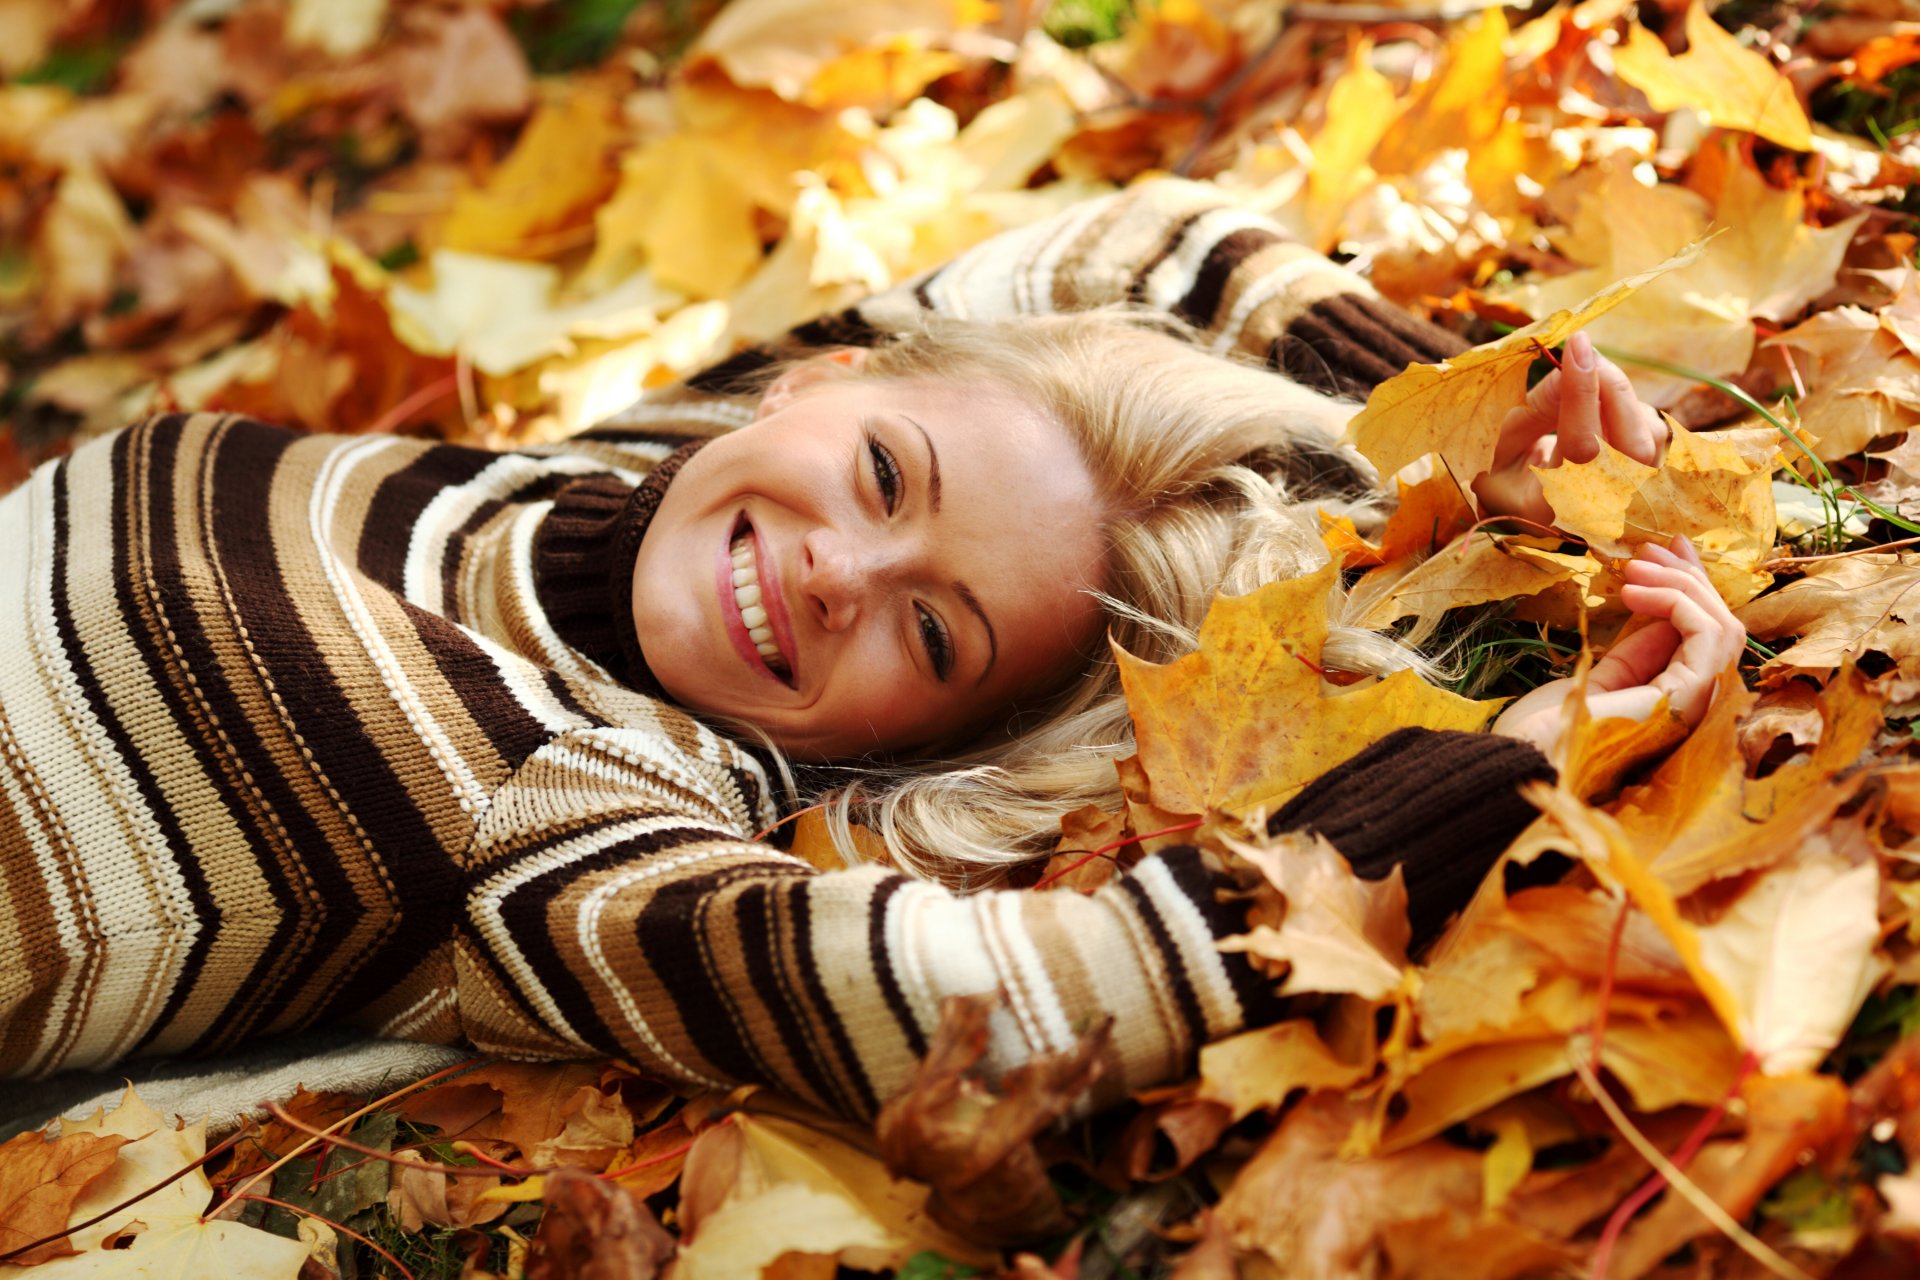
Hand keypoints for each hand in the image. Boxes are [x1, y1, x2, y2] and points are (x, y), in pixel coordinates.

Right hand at [1471, 332, 1668, 527]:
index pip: (1582, 447)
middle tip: (1584, 353)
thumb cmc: (1509, 479)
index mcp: (1554, 508)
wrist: (1531, 514)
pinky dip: (1627, 407)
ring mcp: (1632, 498)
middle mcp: (1602, 511)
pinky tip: (1599, 402)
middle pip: (1630, 443)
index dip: (1581, 392)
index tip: (1576, 344)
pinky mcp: (1650, 477)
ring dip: (1618, 395)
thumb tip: (1571, 368)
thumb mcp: (1503, 446)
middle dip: (1610, 387)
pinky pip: (1652, 432)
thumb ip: (1534, 410)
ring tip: (1584, 378)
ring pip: (1647, 434)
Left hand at [1492, 536, 1743, 754]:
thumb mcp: (1596, 678)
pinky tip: (1634, 590)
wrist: (1522, 757)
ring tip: (1635, 565)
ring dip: (1682, 583)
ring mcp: (1696, 704)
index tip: (1656, 556)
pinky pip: (1707, 633)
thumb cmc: (1546, 728)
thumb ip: (1635, 650)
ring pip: (1722, 625)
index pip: (1700, 639)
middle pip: (1720, 628)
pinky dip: (1676, 600)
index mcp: (1675, 705)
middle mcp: (1696, 706)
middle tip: (1650, 547)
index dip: (1685, 593)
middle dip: (1688, 579)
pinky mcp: (1689, 696)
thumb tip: (1657, 603)